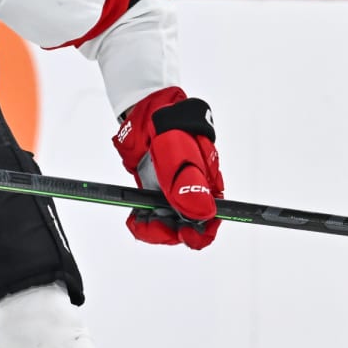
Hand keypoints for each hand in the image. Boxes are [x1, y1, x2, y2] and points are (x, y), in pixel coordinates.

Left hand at [113, 86, 223, 250]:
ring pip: (170, 224)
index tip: (180, 235)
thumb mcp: (178, 153)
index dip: (198, 233)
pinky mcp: (160, 192)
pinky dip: (145, 218)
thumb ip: (188, 184)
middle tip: (147, 222)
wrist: (147, 113)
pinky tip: (135, 214)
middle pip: (188, 227)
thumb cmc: (170, 126)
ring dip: (154, 226)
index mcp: (208, 185)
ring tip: (138, 218)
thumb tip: (202, 214)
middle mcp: (195, 192)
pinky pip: (155, 215)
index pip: (211, 221)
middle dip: (168, 230)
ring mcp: (176, 192)